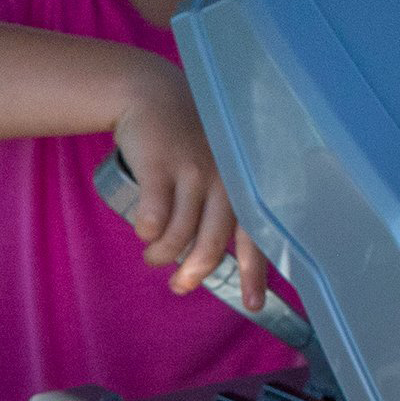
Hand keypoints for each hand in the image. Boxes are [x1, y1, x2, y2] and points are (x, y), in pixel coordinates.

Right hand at [111, 71, 268, 305]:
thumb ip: (216, 207)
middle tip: (180, 287)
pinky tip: (143, 233)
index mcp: (241, 184)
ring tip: (152, 257)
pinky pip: (153, 217)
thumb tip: (207, 261)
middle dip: (194, 274)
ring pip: (179, 236)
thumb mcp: (213, 168)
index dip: (256, 274)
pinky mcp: (160, 164)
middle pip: (213, 244)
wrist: (150, 94)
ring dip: (161, 256)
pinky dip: (147, 233)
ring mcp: (192, 170)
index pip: (255, 236)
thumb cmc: (185, 141)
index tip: (253, 306)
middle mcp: (224, 178)